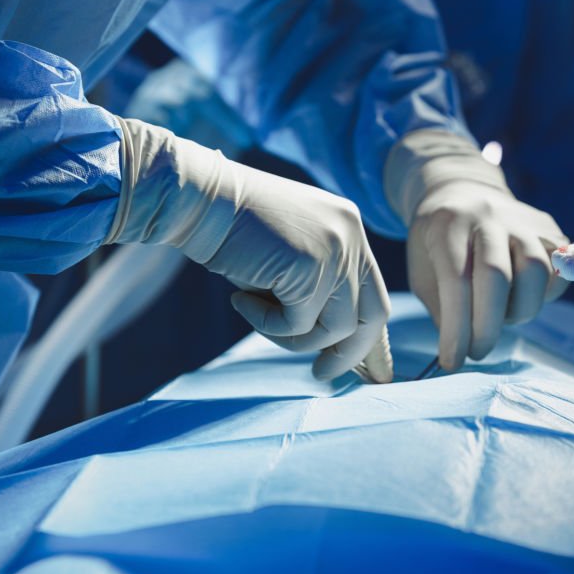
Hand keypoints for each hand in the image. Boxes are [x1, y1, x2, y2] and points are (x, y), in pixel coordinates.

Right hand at [108, 118, 392, 381]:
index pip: (375, 294)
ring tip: (255, 312)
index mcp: (350, 229)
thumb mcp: (290, 258)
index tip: (365, 370)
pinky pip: (297, 325)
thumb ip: (319, 288)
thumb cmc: (233, 234)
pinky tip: (240, 299)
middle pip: (372, 315)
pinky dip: (265, 324)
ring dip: (291, 337)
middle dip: (349, 354)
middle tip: (322, 375)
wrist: (198, 199)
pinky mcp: (311, 266)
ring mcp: (336, 250)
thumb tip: (337, 342)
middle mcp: (353, 237)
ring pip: (334, 328)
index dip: (370, 338)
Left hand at [385, 130, 568, 369]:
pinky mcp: (548, 227)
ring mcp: (522, 219)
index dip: (457, 328)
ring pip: (536, 270)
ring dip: (520, 310)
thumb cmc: (437, 245)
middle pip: (497, 276)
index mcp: (448, 225)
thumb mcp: (424, 273)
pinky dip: (545, 294)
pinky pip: (558, 268)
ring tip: (501, 318)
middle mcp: (488, 215)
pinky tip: (523, 298)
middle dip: (488, 326)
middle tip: (478, 352)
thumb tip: (465, 346)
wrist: (461, 195)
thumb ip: (444, 309)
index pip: (456, 281)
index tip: (453, 361)